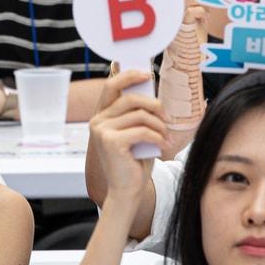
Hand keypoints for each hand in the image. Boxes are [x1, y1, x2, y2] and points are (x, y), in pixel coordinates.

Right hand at [86, 69, 166, 201]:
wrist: (127, 191)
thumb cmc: (133, 162)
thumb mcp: (136, 133)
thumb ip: (138, 115)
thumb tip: (153, 96)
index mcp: (102, 116)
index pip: (111, 86)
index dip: (128, 76)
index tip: (147, 74)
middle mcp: (98, 121)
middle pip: (130, 98)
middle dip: (154, 105)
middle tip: (166, 117)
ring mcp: (102, 131)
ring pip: (140, 115)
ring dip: (159, 125)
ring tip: (165, 137)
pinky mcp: (111, 142)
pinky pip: (142, 131)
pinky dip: (158, 137)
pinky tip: (162, 146)